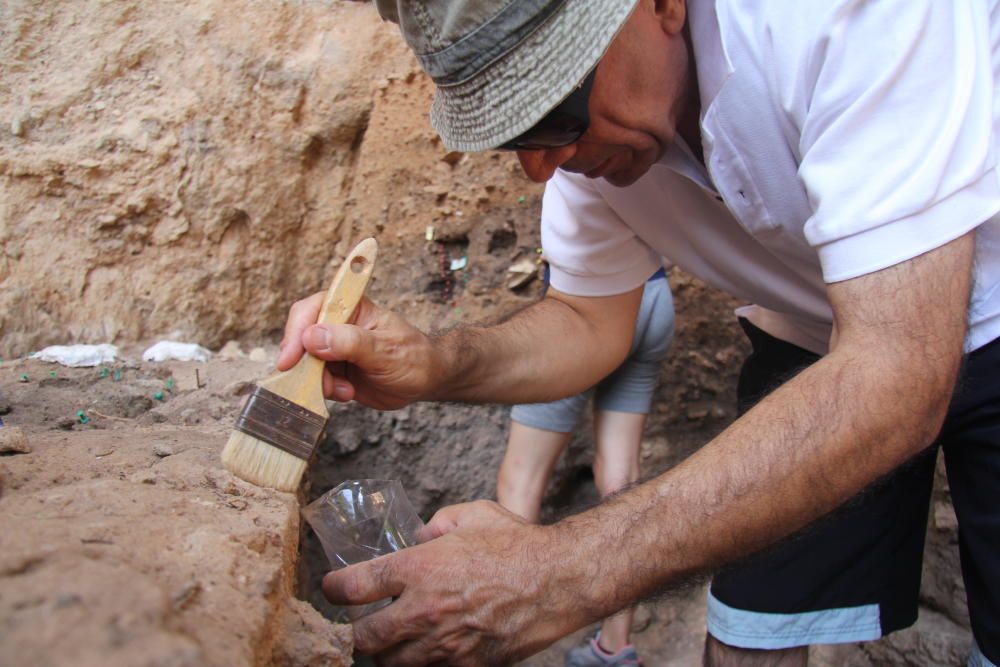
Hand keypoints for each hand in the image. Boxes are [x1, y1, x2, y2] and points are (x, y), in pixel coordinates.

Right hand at [277, 293, 436, 409]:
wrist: (426, 381)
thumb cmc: (413, 357)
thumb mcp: (385, 350)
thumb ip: (350, 342)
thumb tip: (312, 336)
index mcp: (350, 307)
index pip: (312, 309)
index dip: (296, 331)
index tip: (291, 358)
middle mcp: (337, 325)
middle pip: (300, 337)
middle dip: (304, 363)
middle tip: (320, 383)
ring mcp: (332, 348)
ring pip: (303, 362)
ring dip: (316, 381)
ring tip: (343, 390)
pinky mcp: (333, 370)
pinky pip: (313, 380)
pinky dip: (324, 390)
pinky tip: (347, 392)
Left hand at [322, 501, 589, 665]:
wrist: (559, 581)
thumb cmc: (520, 544)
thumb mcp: (474, 514)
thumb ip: (440, 522)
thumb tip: (422, 534)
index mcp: (420, 568)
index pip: (353, 586)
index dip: (333, 588)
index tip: (333, 588)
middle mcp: (424, 609)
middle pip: (363, 639)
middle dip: (355, 634)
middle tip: (360, 625)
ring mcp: (444, 643)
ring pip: (390, 663)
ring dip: (385, 653)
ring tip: (392, 642)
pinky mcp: (466, 665)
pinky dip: (420, 664)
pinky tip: (427, 650)